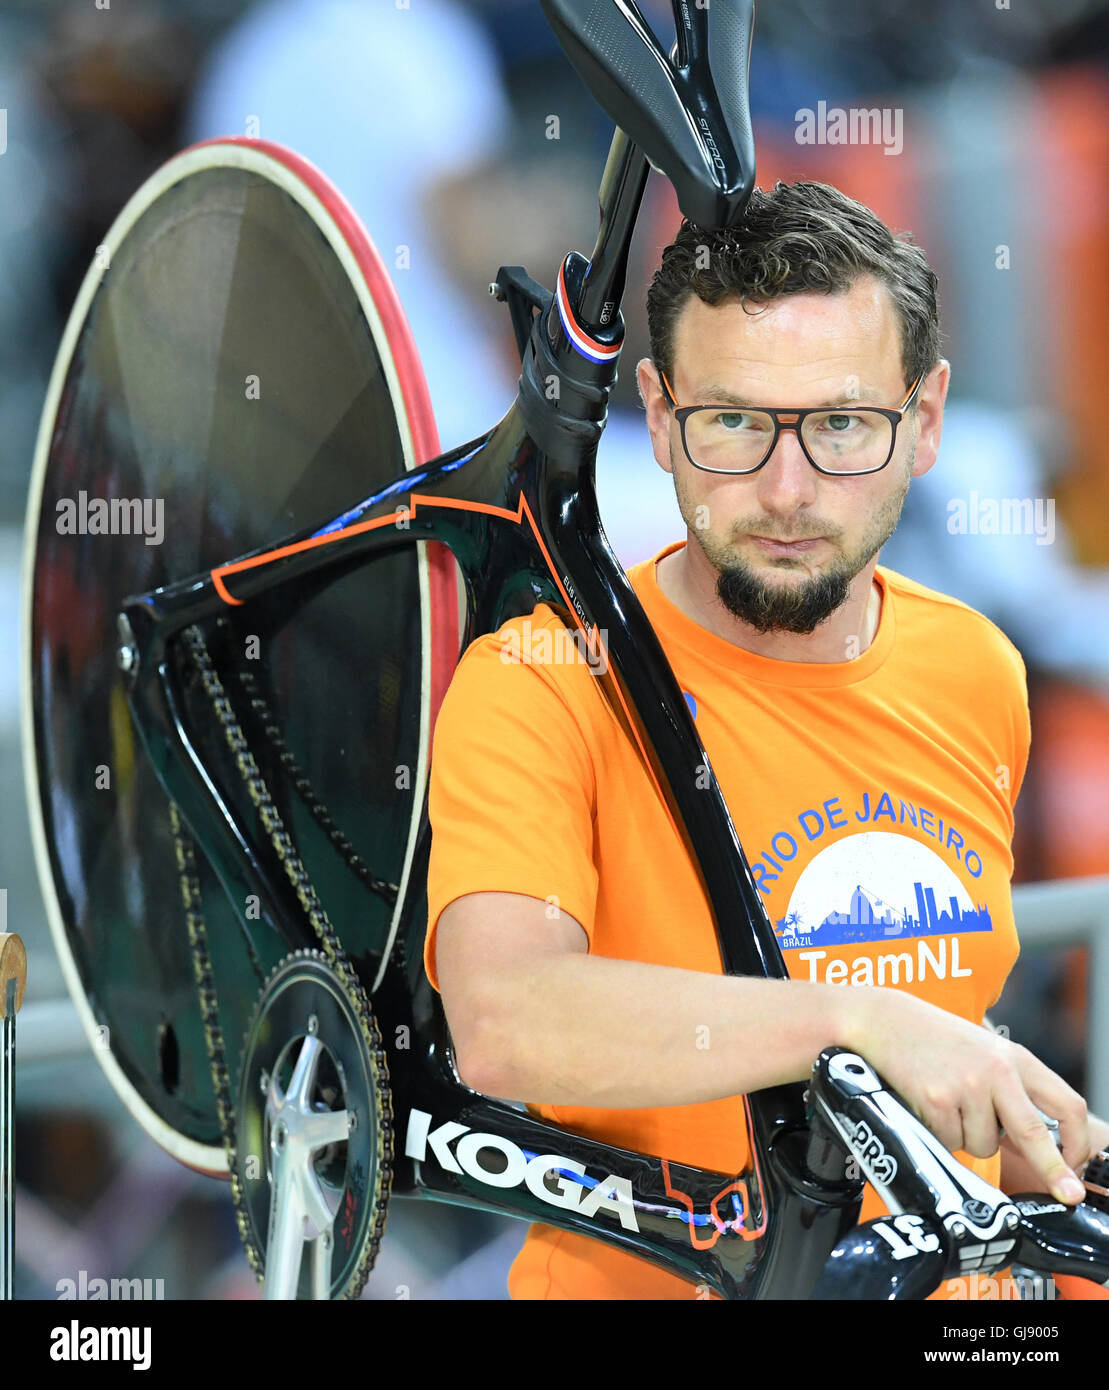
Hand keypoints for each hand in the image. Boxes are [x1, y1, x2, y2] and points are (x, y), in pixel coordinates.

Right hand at [843, 986, 1091, 1203]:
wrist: (883, 1020)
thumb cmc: (935, 1040)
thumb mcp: (984, 1053)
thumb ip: (1012, 1091)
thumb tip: (1038, 1147)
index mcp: (1015, 1058)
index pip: (1065, 1103)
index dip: (1077, 1140)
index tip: (1076, 1165)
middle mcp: (996, 1070)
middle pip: (1034, 1134)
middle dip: (1054, 1170)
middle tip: (1068, 1194)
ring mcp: (966, 1086)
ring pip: (983, 1145)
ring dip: (967, 1138)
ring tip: (947, 1105)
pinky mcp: (936, 1100)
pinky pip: (950, 1143)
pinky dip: (940, 1135)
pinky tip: (928, 1106)